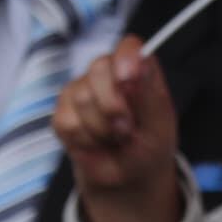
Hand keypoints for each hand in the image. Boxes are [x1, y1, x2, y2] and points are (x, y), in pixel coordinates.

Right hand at [56, 38, 186, 221]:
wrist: (128, 175)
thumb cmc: (149, 144)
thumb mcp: (159, 123)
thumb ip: (149, 92)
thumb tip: (140, 63)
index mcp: (136, 67)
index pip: (127, 46)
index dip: (125, 59)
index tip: (128, 81)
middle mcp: (106, 72)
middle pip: (97, 69)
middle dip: (113, 106)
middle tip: (127, 129)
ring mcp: (80, 90)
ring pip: (82, 98)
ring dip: (102, 129)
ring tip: (114, 138)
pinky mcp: (62, 113)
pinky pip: (67, 122)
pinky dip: (86, 140)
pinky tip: (96, 142)